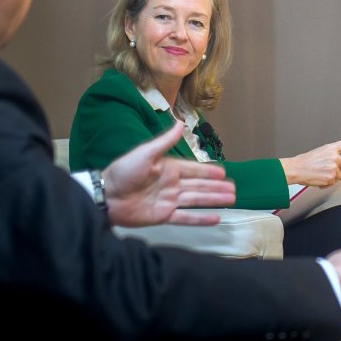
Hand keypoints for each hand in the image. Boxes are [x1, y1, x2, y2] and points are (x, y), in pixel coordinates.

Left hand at [102, 122, 235, 226]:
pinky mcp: (164, 216)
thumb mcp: (145, 153)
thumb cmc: (123, 171)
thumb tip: (180, 122)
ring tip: (231, 199)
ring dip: (214, 199)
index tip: (224, 172)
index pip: (193, 170)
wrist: (106, 196)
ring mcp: (168, 201)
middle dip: (216, 187)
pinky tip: (216, 218)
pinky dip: (201, 219)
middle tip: (234, 189)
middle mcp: (171, 185)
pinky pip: (186, 217)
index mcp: (168, 168)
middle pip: (199, 186)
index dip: (209, 172)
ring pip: (197, 200)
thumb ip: (165, 141)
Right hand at [281, 139, 340, 186]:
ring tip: (322, 176)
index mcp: (331, 148)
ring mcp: (333, 167)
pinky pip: (333, 183)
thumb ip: (332, 154)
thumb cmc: (304, 162)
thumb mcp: (320, 152)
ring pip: (340, 176)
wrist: (296, 169)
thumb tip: (340, 159)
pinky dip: (327, 184)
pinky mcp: (331, 177)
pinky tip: (320, 180)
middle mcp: (334, 156)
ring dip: (333, 178)